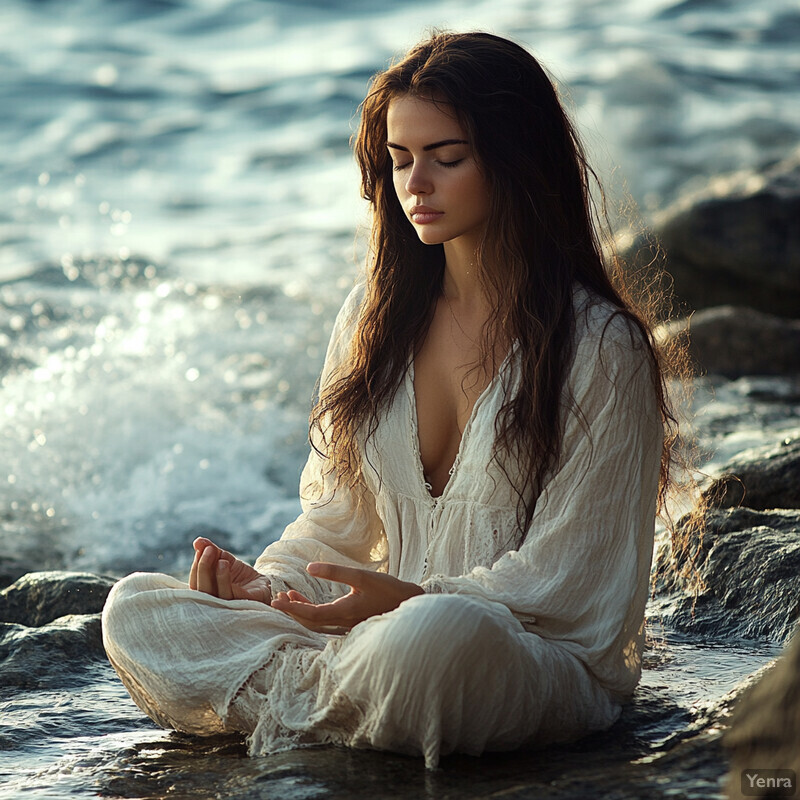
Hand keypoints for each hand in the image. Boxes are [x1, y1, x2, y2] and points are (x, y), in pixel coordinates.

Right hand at [188, 537, 271, 603]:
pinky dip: (225, 580)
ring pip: (216, 595)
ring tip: (221, 559)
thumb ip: (210, 550)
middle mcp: (215, 603)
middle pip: (201, 591)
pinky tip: (226, 564)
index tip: (201, 548)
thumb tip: (198, 541)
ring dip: (216, 575)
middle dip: (203, 568)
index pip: (195, 583)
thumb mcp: (224, 558)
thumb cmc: (238, 574)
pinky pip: (232, 596)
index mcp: (207, 593)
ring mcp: (229, 605)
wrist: (261, 583)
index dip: (196, 566)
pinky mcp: (245, 603)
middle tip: (208, 550)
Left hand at [270, 562, 423, 633]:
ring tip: (289, 596)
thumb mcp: (361, 576)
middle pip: (309, 622)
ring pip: (316, 623)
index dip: (290, 608)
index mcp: (344, 612)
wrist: (409, 605)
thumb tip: (309, 568)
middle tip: (277, 598)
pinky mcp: (350, 624)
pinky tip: (307, 600)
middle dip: (291, 611)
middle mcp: (342, 624)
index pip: (310, 615)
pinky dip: (312, 612)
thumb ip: (335, 571)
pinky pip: (325, 621)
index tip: (275, 600)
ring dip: (300, 612)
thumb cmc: (388, 589)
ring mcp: (346, 626)